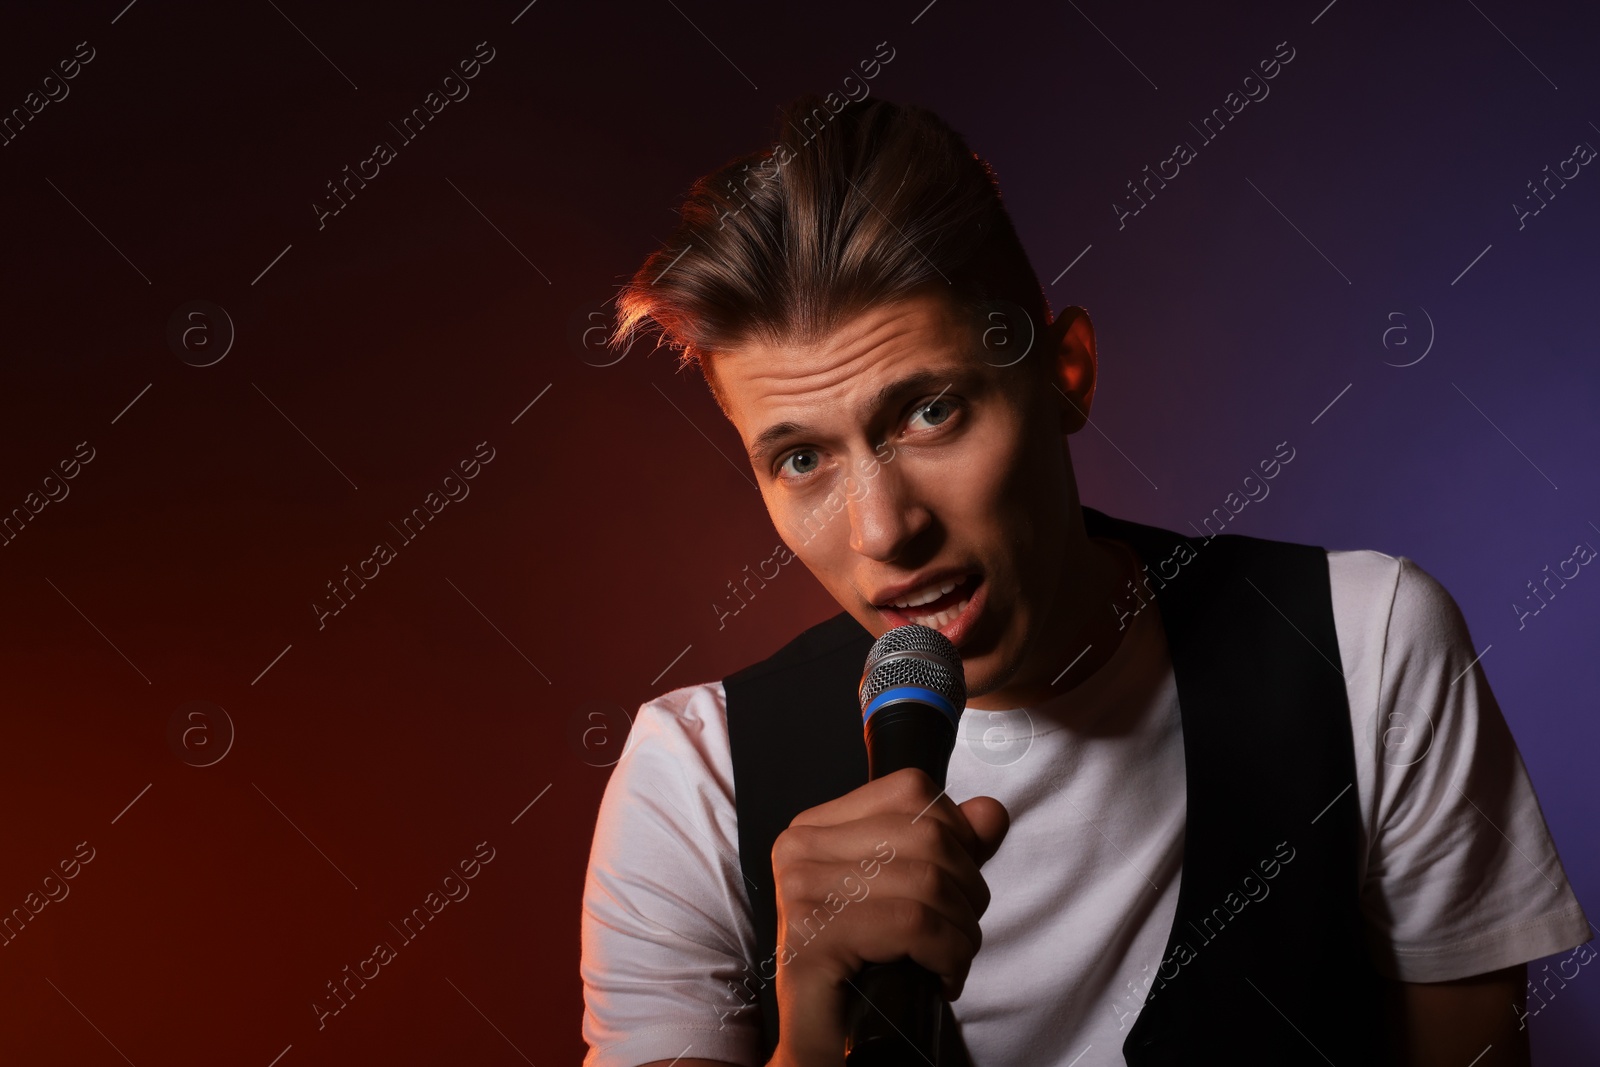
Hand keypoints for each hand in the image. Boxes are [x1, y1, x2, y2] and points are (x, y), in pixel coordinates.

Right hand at [767, 767, 1009, 1062]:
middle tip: (956, 934)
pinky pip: (914, 924)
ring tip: (949, 960)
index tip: (954, 885)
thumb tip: (990, 812)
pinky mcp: (815, 937)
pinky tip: (941, 978)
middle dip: (967, 891)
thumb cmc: (865, 972)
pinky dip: (948, 955)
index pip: (910, 790)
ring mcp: (802, 891)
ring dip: (962, 932)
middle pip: (929, 835)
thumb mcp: (910, 896)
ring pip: (929, 882)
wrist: (824, 1049)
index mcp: (816, 828)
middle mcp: (800, 849)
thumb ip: (950, 849)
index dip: (957, 836)